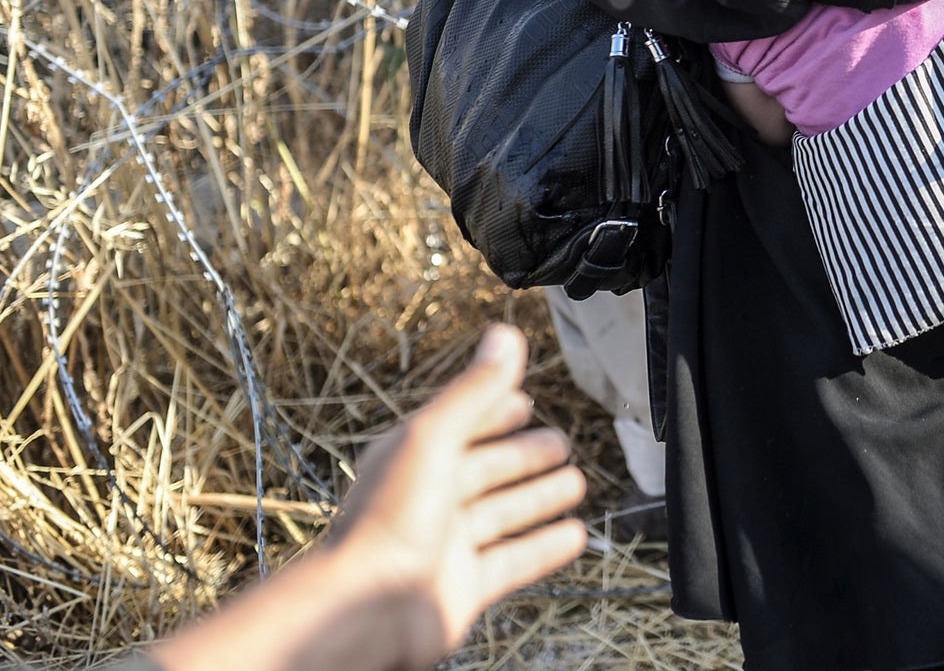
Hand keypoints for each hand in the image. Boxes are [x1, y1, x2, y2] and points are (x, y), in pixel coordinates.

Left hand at [328, 325, 588, 664]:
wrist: (369, 607)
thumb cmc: (388, 521)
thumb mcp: (435, 437)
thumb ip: (475, 390)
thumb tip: (504, 337)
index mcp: (413, 458)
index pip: (460, 425)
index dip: (493, 411)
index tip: (524, 400)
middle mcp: (428, 498)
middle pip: (486, 469)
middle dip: (522, 455)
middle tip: (560, 442)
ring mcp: (447, 544)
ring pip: (503, 513)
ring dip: (538, 497)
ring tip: (575, 483)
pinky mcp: (465, 585)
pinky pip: (514, 560)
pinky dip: (545, 547)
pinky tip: (573, 536)